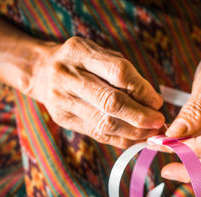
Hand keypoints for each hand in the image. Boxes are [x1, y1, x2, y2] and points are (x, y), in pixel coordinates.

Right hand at [28, 37, 164, 147]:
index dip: (142, 90)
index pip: (118, 72)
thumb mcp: (101, 55)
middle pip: (110, 102)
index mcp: (80, 52)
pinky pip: (97, 134)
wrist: (42, 72)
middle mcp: (68, 76)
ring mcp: (62, 100)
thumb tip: (153, 102)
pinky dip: (120, 139)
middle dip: (140, 116)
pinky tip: (135, 137)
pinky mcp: (63, 119)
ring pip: (104, 123)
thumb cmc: (81, 62)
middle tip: (159, 121)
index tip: (157, 101)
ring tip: (150, 132)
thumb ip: (125, 74)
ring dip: (133, 131)